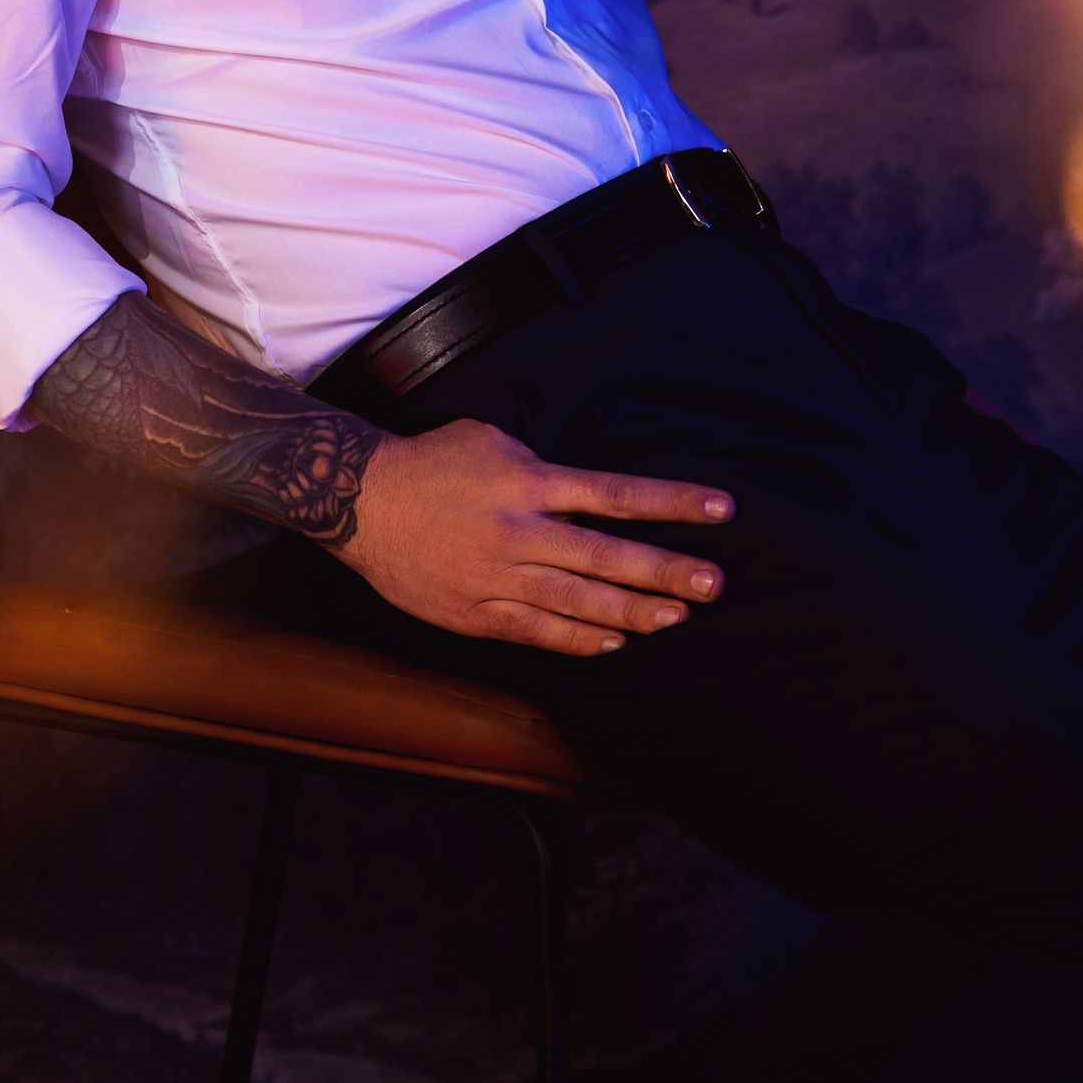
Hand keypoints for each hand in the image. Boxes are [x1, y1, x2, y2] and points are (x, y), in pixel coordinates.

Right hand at [333, 415, 731, 654]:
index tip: (722, 509)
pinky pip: (535, 630)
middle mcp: (520, 533)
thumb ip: (542, 469)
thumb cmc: (432, 461)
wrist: (361, 501)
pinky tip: (612, 640)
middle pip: (606, 558)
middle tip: (714, 584)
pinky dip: (577, 638)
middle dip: (666, 572)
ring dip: (632, 612)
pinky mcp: (474, 612)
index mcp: (529, 483)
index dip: (672, 504)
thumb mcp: (492, 441)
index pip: (616, 495)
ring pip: (578, 603)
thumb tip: (586, 494)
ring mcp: (497, 577)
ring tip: (675, 618)